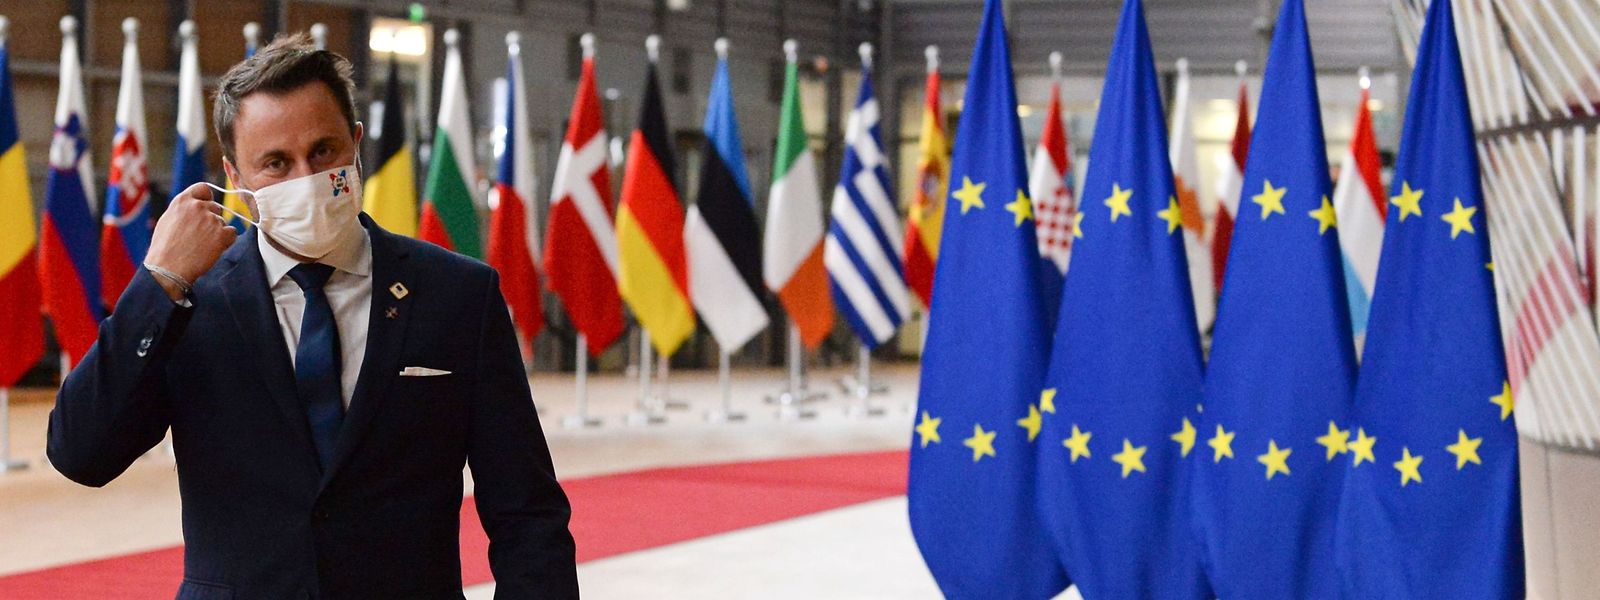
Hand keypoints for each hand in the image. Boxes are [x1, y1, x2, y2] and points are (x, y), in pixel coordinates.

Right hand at [144, 183, 238, 299]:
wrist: (168, 269)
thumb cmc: (165, 249)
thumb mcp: (168, 220)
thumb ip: (184, 210)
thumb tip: (196, 205)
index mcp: (182, 201)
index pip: (203, 188)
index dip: (207, 197)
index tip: (206, 207)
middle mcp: (198, 206)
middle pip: (215, 207)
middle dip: (211, 220)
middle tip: (200, 237)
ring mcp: (211, 219)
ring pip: (223, 222)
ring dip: (217, 233)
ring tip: (201, 246)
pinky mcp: (221, 233)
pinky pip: (232, 233)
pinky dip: (226, 241)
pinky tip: (212, 249)